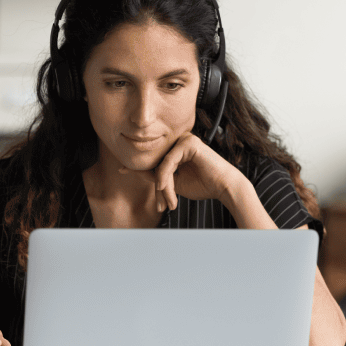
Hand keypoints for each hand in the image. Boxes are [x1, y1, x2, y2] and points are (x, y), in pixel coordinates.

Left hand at [121, 132, 245, 211]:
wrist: (224, 187)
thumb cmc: (203, 185)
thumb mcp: (174, 183)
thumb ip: (156, 176)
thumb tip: (133, 170)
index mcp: (175, 149)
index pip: (154, 159)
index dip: (137, 166)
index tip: (121, 170)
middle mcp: (178, 141)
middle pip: (156, 163)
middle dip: (158, 188)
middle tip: (162, 206)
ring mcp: (184, 140)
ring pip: (161, 165)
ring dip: (163, 186)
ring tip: (171, 201)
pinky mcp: (189, 143)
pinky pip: (168, 162)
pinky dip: (165, 177)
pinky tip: (164, 187)